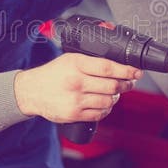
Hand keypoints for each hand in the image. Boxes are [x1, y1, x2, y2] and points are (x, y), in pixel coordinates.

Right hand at [13, 53, 141, 122]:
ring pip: (108, 101)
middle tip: (129, 82)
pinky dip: (106, 109)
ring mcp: (75, 100)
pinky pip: (99, 114)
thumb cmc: (53, 74)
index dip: (127, 70)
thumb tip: (116, 53)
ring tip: (114, 93)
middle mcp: (76, 82)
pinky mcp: (74, 114)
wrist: (31, 92)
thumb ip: (91, 57)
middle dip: (126, 84)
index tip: (137, 72)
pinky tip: (104, 103)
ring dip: (116, 97)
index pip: (108, 67)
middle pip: (112, 86)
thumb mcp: (69, 58)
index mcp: (76, 64)